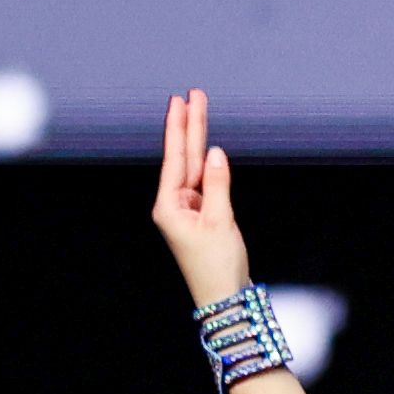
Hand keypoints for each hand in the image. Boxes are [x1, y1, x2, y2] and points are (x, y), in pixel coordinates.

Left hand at [151, 90, 250, 305]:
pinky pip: (206, 183)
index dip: (179, 127)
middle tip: (192, 95)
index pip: (175, 158)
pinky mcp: (204, 217)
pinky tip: (208, 146)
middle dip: (189, 126)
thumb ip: (218, 184)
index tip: (179, 101)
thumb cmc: (217, 265)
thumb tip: (216, 153)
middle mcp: (175, 205)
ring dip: (199, 140)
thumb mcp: (220, 222)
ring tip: (199, 109)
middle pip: (183, 157)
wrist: (225, 298)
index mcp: (169, 206)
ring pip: (195, 167)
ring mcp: (189, 210)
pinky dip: (210, 165)